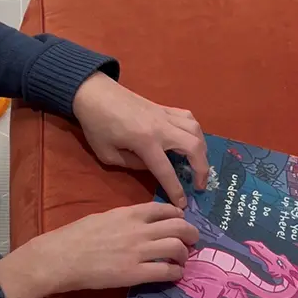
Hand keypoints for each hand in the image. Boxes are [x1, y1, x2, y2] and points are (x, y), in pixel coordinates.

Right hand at [0, 202, 198, 297]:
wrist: (60, 257)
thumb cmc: (75, 236)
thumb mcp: (102, 217)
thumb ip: (124, 219)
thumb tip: (138, 224)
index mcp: (129, 213)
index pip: (164, 209)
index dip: (178, 214)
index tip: (180, 221)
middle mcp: (139, 230)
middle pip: (178, 226)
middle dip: (190, 233)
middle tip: (192, 240)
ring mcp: (138, 252)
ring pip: (177, 248)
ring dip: (186, 253)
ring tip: (183, 259)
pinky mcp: (135, 274)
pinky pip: (166, 272)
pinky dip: (176, 272)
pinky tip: (175, 274)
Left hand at [72, 73, 208, 208]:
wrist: (94, 93)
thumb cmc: (96, 125)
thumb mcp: (107, 154)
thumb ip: (132, 164)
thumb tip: (150, 167)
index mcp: (145, 142)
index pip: (167, 171)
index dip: (176, 190)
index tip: (182, 205)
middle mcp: (161, 128)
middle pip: (194, 148)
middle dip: (202, 170)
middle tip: (199, 185)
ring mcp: (165, 115)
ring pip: (196, 131)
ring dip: (202, 150)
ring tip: (198, 164)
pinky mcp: (164, 107)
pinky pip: (188, 117)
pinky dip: (195, 130)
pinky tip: (190, 140)